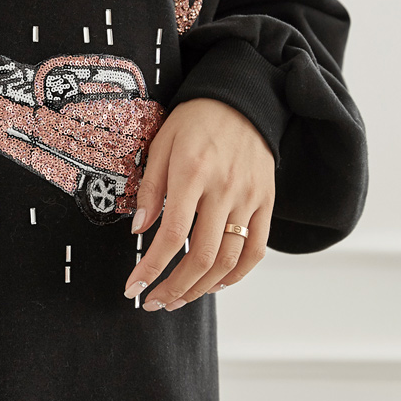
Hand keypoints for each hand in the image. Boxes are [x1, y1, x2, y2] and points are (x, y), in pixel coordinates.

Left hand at [124, 97, 274, 311]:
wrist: (243, 98)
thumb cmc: (195, 120)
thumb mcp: (161, 144)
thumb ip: (150, 190)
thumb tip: (139, 232)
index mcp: (192, 173)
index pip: (171, 235)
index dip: (151, 268)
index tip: (133, 287)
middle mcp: (224, 189)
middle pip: (202, 256)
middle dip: (174, 288)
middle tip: (154, 302)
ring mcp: (249, 198)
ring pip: (229, 260)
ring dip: (202, 288)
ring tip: (179, 299)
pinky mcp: (267, 202)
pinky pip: (256, 249)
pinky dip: (237, 275)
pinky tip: (215, 285)